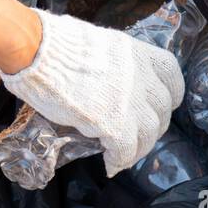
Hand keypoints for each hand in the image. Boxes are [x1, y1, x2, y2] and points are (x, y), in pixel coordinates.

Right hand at [0, 9, 184, 175]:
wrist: (36, 49)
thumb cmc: (52, 42)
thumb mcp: (95, 43)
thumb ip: (109, 62)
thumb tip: (103, 77)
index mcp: (137, 52)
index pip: (171, 73)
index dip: (172, 93)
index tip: (165, 105)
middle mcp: (141, 75)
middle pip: (162, 108)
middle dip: (155, 125)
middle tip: (139, 135)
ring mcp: (130, 100)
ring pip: (149, 132)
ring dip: (139, 148)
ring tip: (125, 155)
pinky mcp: (113, 123)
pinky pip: (126, 150)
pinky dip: (120, 161)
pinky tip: (110, 165)